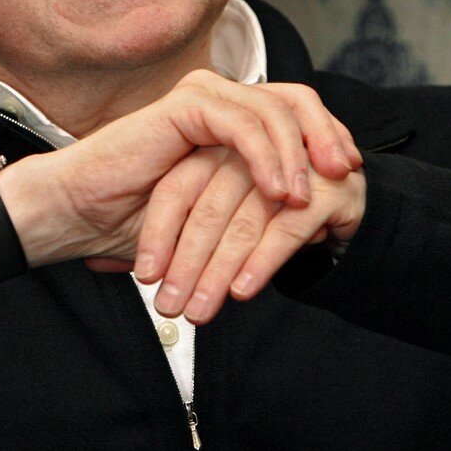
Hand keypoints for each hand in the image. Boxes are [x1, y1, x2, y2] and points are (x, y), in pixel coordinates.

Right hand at [0, 72, 359, 269]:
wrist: (79, 214)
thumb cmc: (138, 220)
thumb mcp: (219, 214)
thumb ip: (262, 201)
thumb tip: (326, 215)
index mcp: (229, 119)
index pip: (296, 112)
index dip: (328, 137)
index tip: (350, 176)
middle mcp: (219, 99)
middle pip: (296, 98)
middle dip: (327, 134)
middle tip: (347, 174)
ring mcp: (203, 97)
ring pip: (275, 109)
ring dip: (299, 154)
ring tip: (309, 198)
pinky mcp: (185, 105)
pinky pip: (243, 124)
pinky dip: (267, 157)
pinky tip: (280, 193)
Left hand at [134, 147, 365, 323]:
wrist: (343, 199)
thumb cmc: (270, 209)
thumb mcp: (215, 210)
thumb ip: (174, 227)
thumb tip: (107, 264)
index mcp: (218, 140)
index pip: (178, 188)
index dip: (160, 234)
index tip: (146, 277)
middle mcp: (253, 147)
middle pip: (209, 206)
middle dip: (187, 263)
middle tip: (170, 306)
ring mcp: (293, 162)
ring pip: (245, 219)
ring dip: (219, 271)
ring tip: (200, 310)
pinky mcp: (327, 186)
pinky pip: (287, 227)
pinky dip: (261, 261)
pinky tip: (241, 291)